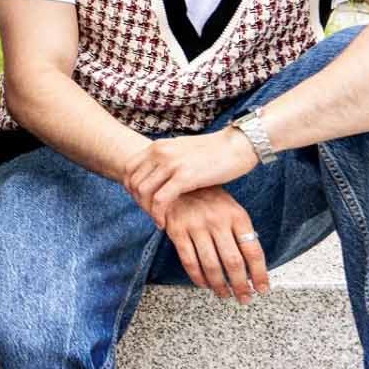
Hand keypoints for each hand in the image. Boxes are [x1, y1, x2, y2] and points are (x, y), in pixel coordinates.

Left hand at [124, 128, 257, 221]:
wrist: (238, 145)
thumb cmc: (215, 151)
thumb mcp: (183, 151)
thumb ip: (168, 160)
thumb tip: (159, 174)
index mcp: (158, 146)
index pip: (130, 168)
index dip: (131, 187)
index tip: (142, 202)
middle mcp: (160, 152)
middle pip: (133, 181)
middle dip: (138, 201)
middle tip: (150, 214)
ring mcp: (171, 164)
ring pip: (143, 191)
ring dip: (147, 209)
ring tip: (157, 220)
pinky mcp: (184, 177)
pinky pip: (160, 200)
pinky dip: (158, 214)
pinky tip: (165, 223)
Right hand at [161, 188, 270, 303]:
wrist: (176, 181)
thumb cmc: (208, 198)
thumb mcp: (231, 208)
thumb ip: (240, 232)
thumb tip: (252, 264)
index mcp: (237, 216)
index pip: (253, 251)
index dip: (259, 274)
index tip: (262, 289)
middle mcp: (218, 221)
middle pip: (233, 262)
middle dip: (240, 285)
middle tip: (244, 298)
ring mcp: (196, 226)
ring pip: (211, 265)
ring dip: (220, 285)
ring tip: (225, 295)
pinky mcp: (177, 230)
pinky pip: (189, 260)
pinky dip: (197, 277)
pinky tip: (204, 284)